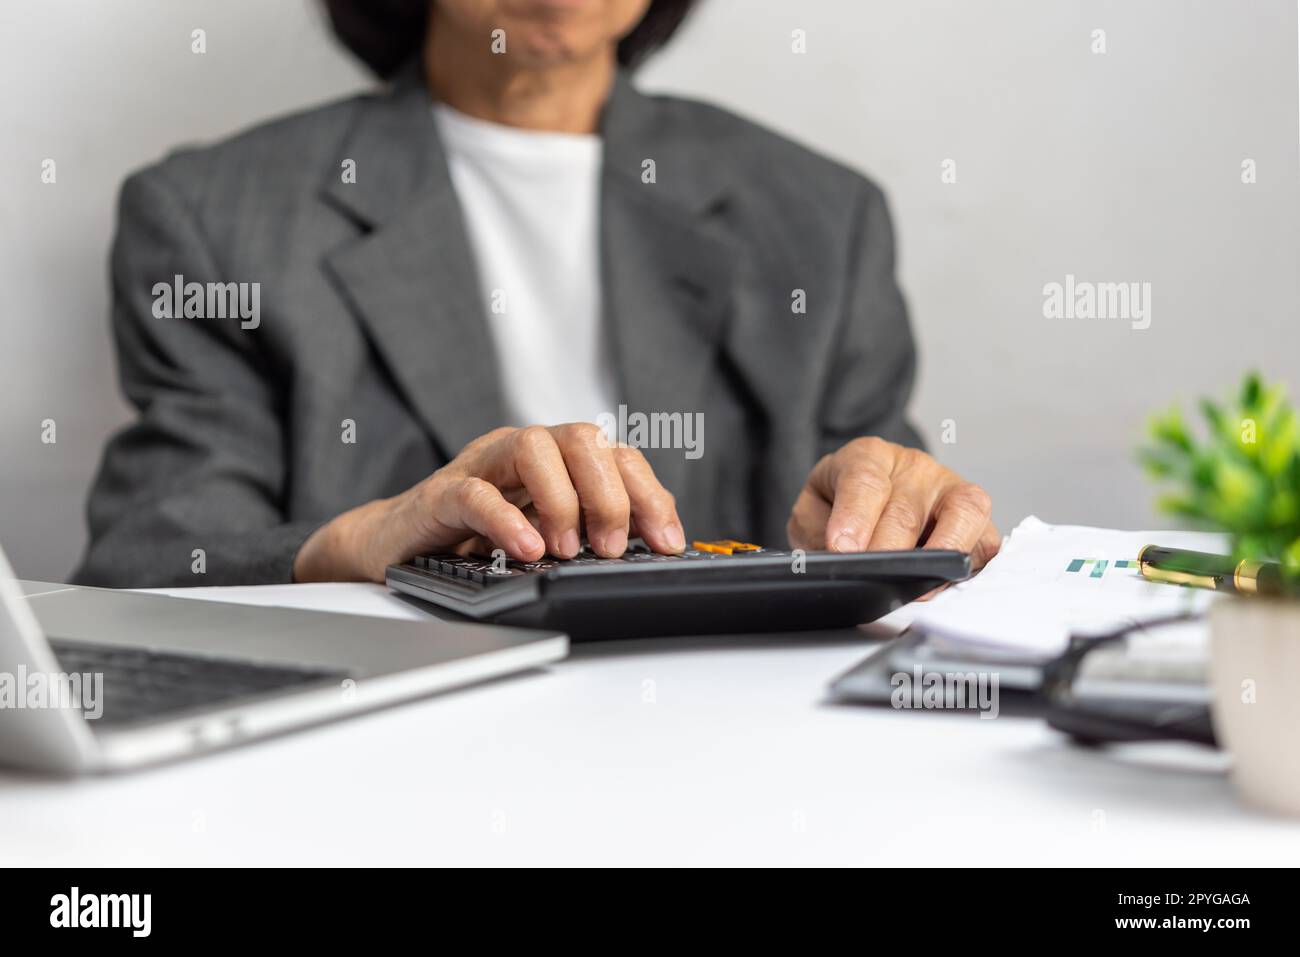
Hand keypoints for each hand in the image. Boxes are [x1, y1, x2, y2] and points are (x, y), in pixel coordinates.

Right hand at [294, 424, 684, 582]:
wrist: (396, 546)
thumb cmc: (476, 538)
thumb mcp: (547, 534)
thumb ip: (594, 530)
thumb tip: (654, 547)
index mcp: (559, 459)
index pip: (618, 456)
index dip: (650, 496)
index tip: (668, 543)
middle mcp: (524, 451)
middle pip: (583, 440)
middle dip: (610, 496)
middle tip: (612, 548)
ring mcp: (482, 464)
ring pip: (534, 448)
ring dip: (563, 500)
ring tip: (568, 550)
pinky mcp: (442, 492)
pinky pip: (477, 493)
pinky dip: (506, 520)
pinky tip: (527, 550)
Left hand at [787, 437, 999, 570]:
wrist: (867, 501)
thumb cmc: (839, 506)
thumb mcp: (811, 513)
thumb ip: (816, 533)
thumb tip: (838, 561)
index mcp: (870, 456)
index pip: (865, 480)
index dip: (854, 517)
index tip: (843, 549)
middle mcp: (915, 468)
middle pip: (906, 509)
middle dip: (887, 550)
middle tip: (870, 576)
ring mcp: (951, 490)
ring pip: (961, 514)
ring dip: (937, 554)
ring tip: (914, 586)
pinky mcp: (977, 521)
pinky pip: (985, 540)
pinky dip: (969, 565)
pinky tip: (943, 583)